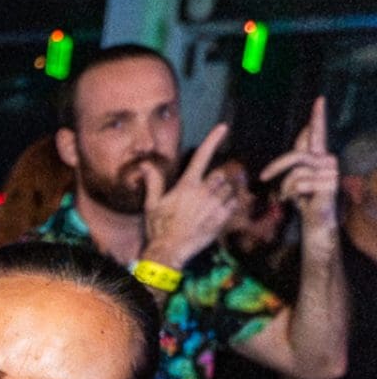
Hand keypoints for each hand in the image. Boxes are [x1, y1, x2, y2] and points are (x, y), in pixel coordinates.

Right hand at [139, 121, 236, 271]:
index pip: (201, 157)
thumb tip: (144, 165)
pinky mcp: (222, 217)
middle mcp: (203, 192)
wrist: (169, 251)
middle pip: (220, 175)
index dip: (213, 140)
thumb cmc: (159, 227)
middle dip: (215, 182)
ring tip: (208, 207)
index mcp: (187, 185)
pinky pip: (233, 203)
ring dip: (222, 195)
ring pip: (228, 189)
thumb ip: (153, 182)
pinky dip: (228, 206)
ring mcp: (214, 204)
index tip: (223, 127)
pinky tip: (215, 214)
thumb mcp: (152, 204)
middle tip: (204, 195)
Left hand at [260, 98, 338, 237]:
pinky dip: (292, 194)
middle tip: (264, 176)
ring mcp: (330, 172)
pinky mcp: (329, 185)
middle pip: (296, 156)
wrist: (316, 219)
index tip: (319, 100)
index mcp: (319, 155)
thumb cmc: (304, 197)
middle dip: (276, 167)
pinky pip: (300, 184)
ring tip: (289, 196)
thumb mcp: (297, 175)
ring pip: (296, 172)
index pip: (318, 133)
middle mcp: (327, 160)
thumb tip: (303, 130)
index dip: (318, 117)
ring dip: (286, 187)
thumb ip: (299, 156)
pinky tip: (298, 201)